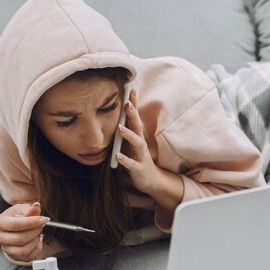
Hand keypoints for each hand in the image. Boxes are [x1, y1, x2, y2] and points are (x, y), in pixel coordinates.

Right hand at [0, 202, 49, 263]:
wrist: (14, 228)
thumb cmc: (17, 217)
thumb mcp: (23, 209)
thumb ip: (30, 209)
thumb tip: (36, 206)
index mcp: (0, 223)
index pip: (16, 224)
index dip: (32, 222)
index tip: (44, 219)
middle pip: (20, 239)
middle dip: (35, 231)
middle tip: (41, 225)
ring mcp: (5, 248)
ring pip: (23, 250)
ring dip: (35, 241)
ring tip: (37, 233)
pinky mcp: (13, 256)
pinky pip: (28, 256)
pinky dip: (37, 248)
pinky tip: (36, 240)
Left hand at [116, 90, 184, 211]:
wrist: (152, 181)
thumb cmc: (140, 160)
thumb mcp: (133, 144)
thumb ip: (128, 131)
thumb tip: (118, 116)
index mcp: (138, 137)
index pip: (135, 118)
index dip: (134, 104)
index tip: (130, 89)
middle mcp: (141, 144)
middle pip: (138, 126)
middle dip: (133, 114)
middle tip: (127, 102)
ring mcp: (141, 156)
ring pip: (137, 144)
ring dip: (129, 135)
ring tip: (119, 128)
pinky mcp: (139, 169)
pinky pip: (131, 164)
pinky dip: (125, 160)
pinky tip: (117, 156)